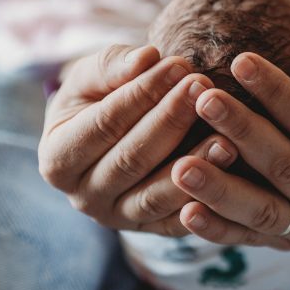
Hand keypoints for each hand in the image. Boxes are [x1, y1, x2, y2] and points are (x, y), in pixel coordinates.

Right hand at [38, 45, 239, 235]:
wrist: (112, 135)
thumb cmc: (100, 97)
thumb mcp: (93, 76)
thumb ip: (114, 64)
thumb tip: (146, 58)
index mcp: (57, 158)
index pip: (104, 124)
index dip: (142, 93)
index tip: (178, 65)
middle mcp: (82, 197)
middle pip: (132, 159)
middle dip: (171, 120)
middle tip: (206, 87)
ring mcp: (117, 219)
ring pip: (157, 195)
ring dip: (194, 163)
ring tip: (227, 134)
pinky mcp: (151, 232)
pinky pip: (180, 222)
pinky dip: (206, 201)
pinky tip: (232, 172)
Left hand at [170, 44, 289, 249]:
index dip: (279, 93)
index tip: (240, 61)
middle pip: (285, 166)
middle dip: (243, 132)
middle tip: (204, 100)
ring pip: (262, 210)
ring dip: (220, 189)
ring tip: (181, 164)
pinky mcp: (281, 247)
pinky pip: (244, 240)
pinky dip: (215, 229)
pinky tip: (184, 211)